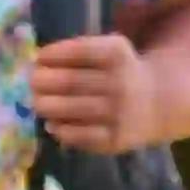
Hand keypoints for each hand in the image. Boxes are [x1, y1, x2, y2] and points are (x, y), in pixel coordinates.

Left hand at [28, 32, 157, 155]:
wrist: (157, 104)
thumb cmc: (121, 73)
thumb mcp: (111, 50)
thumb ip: (79, 51)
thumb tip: (37, 62)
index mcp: (117, 55)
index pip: (77, 51)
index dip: (51, 55)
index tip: (39, 58)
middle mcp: (119, 83)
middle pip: (68, 82)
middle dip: (41, 81)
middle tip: (33, 83)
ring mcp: (117, 113)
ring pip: (68, 110)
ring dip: (44, 106)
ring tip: (38, 102)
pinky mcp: (114, 138)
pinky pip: (77, 135)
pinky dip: (59, 129)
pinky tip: (52, 124)